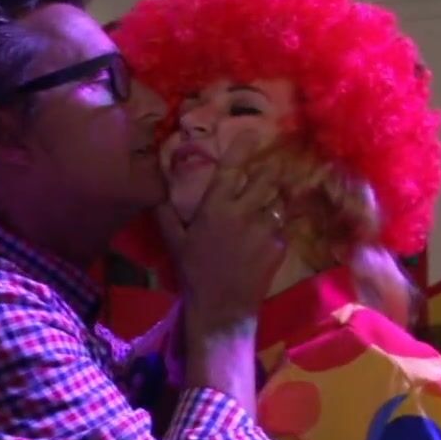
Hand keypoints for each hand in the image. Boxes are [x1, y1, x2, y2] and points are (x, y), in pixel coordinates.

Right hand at [155, 131, 287, 336]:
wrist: (222, 307)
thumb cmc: (195, 272)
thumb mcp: (175, 241)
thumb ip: (166, 212)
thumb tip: (158, 191)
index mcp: (215, 207)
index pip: (232, 168)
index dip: (243, 147)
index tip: (253, 132)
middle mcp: (243, 212)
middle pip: (267, 177)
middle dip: (271, 168)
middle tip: (272, 164)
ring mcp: (266, 228)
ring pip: (278, 201)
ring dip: (275, 199)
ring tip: (270, 203)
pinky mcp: (280, 245)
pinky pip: (282, 226)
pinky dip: (277, 227)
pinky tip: (267, 237)